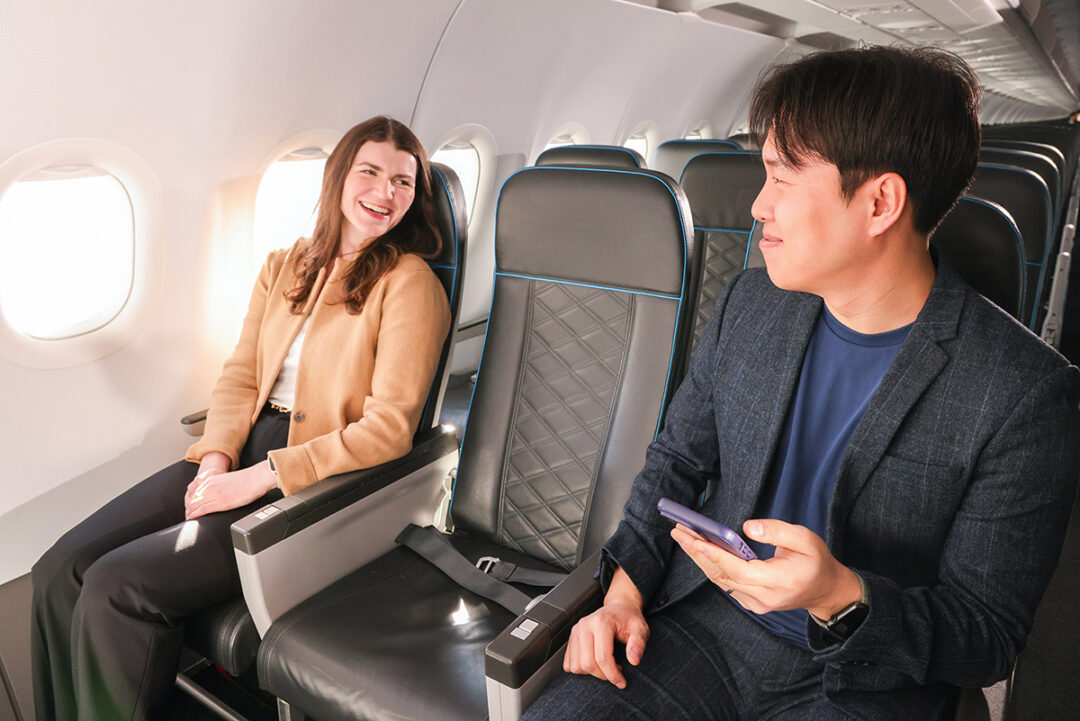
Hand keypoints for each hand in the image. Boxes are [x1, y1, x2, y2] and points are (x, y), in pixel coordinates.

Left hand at [184, 460, 277, 519]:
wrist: (257, 477)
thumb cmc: (247, 480)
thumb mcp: (226, 480)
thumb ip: (217, 486)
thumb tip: (217, 495)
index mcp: (210, 480)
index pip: (193, 494)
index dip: (191, 504)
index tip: (191, 510)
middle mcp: (209, 486)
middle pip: (191, 501)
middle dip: (189, 510)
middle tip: (189, 518)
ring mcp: (214, 494)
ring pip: (194, 506)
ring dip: (191, 514)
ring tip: (191, 521)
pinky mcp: (220, 502)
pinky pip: (202, 511)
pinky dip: (195, 516)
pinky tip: (194, 520)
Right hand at [563, 568, 649, 688]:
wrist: (619, 608)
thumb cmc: (629, 619)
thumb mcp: (640, 629)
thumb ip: (638, 644)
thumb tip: (634, 660)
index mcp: (601, 622)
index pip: (602, 658)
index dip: (613, 675)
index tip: (622, 682)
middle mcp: (584, 626)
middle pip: (587, 664)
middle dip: (603, 675)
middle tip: (616, 672)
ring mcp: (575, 631)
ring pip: (576, 666)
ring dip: (591, 673)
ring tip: (605, 665)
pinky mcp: (571, 638)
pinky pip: (569, 663)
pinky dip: (581, 669)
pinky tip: (595, 662)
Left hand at [671, 519, 861, 619]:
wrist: (826, 591)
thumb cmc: (817, 562)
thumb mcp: (806, 539)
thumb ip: (777, 531)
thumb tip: (746, 527)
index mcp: (779, 581)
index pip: (739, 570)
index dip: (715, 555)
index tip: (695, 540)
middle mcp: (763, 596)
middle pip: (722, 575)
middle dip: (697, 552)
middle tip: (679, 530)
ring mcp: (756, 603)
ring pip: (720, 580)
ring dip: (700, 557)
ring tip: (683, 534)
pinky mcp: (751, 602)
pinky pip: (726, 584)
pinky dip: (710, 565)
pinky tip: (699, 549)